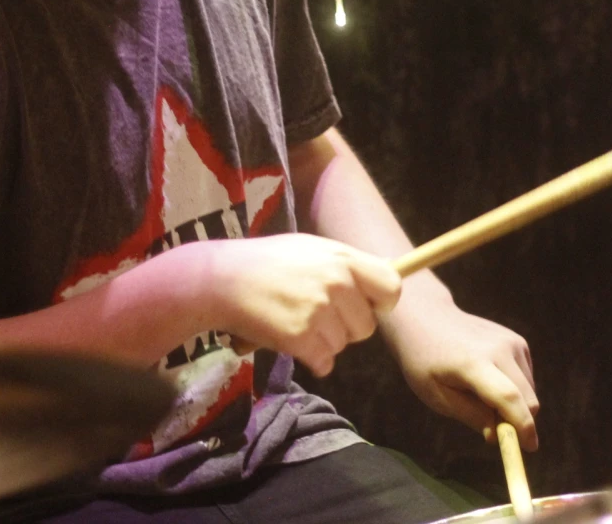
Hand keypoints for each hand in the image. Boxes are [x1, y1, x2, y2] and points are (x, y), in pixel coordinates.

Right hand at [206, 234, 400, 375]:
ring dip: (324, 342)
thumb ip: (346, 264)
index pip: (390, 287)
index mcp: (342, 258)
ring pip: (343, 345)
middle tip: (318, 315)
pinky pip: (324, 362)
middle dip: (347, 327)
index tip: (368, 306)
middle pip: (367, 326)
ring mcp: (319, 311)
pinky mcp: (301, 338)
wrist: (221, 280)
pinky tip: (291, 340)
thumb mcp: (311, 249)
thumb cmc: (266, 262)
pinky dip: (312, 359)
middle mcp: (336, 283)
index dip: (382, 302)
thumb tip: (387, 275)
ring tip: (296, 321)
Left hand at [383, 294, 538, 449]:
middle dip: (520, 422)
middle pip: (527, 398)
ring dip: (515, 405)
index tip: (529, 448)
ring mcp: (511, 341)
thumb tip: (497, 435)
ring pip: (529, 391)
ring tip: (480, 396)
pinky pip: (526, 378)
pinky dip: (516, 389)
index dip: (522, 426)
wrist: (427, 318)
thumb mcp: (436, 395)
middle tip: (495, 429)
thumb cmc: (425, 361)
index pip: (508, 397)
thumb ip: (469, 415)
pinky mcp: (517, 341)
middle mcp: (498, 348)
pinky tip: (489, 379)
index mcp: (472, 363)